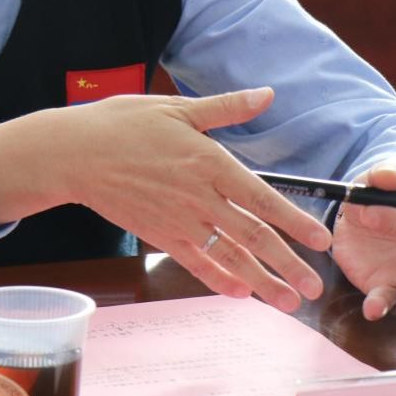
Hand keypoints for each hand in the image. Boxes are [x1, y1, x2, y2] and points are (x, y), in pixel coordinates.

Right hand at [0, 87, 331, 311]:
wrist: (74, 153)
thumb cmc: (124, 124)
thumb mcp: (178, 108)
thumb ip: (226, 107)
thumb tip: (267, 94)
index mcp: (209, 161)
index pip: (261, 198)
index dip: (294, 220)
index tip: (321, 240)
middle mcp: (199, 196)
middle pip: (251, 235)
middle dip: (287, 263)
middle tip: (315, 286)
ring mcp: (178, 220)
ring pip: (228, 255)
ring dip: (261, 280)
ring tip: (287, 301)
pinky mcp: (158, 234)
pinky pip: (195, 261)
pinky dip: (218, 278)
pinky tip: (239, 291)